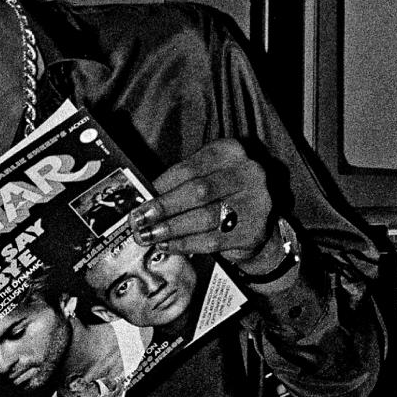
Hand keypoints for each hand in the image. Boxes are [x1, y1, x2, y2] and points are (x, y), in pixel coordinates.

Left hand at [129, 140, 276, 266]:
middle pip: (198, 191)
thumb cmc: (223, 197)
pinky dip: (186, 243)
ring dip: (172, 228)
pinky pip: (213, 239)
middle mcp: (248, 172)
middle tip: (140, 219)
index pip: (190, 168)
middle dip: (164, 207)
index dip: (162, 186)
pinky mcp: (253, 230)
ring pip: (205, 216)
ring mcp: (255, 202)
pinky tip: (169, 245)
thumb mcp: (206, 178)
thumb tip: (145, 200)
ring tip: (150, 234)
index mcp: (230, 152)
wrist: (256, 224)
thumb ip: (180, 185)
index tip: (141, 200)